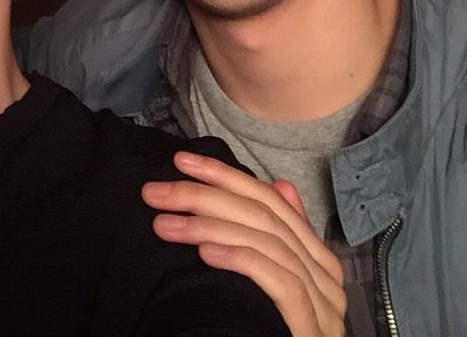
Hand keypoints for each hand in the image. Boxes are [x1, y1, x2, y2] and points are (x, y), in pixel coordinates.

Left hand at [141, 151, 344, 336]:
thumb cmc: (274, 327)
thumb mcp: (275, 279)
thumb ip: (279, 237)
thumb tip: (280, 185)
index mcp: (317, 259)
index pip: (269, 200)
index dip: (225, 176)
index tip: (183, 161)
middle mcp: (325, 275)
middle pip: (262, 217)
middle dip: (204, 197)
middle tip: (156, 193)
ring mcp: (323, 302)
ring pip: (266, 245)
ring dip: (208, 228)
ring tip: (165, 223)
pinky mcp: (311, 327)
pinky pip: (279, 282)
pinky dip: (241, 260)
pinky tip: (206, 253)